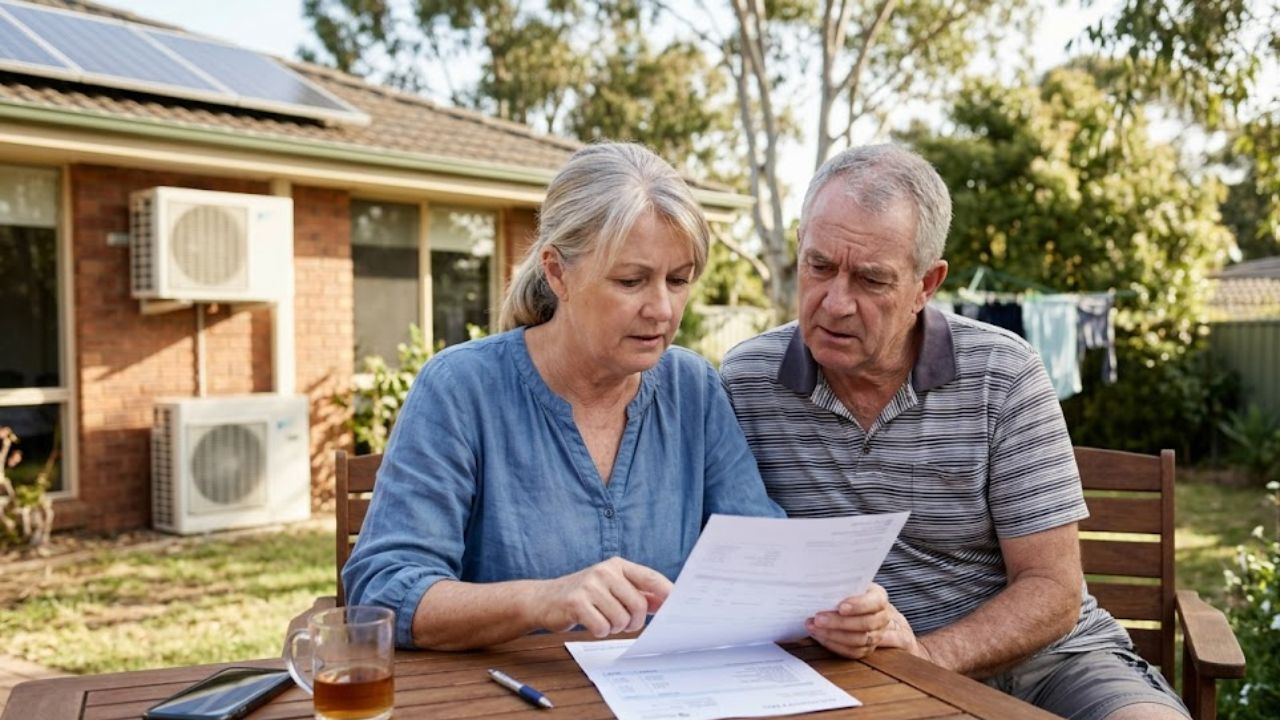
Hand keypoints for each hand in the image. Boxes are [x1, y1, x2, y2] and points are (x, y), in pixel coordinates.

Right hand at [533, 557, 672, 637]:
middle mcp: (605, 571)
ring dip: (614, 628)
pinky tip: (591, 623)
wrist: (544, 599)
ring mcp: (590, 585)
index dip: (667, 592)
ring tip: (603, 620)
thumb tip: (666, 602)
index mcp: (617, 566)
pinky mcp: (576, 602)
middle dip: (635, 622)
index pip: (650, 578)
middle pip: (639, 605)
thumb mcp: (611, 589)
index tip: (678, 605)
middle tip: (624, 624)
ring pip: (621, 619)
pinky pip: (602, 627)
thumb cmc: (584, 596)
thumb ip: (637, 594)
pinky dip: (600, 631)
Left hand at [806, 583, 923, 659]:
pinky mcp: (866, 649)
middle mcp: (882, 618)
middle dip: (839, 622)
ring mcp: (876, 636)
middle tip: (818, 619)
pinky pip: (851, 651)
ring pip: (858, 640)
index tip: (840, 607)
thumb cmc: (851, 593)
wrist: (860, 607)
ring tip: (813, 627)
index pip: (875, 603)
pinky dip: (833, 645)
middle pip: (865, 624)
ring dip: (833, 635)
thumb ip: (841, 586)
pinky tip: (819, 636)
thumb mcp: (849, 584)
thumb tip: (820, 588)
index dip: (859, 606)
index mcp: (879, 598)